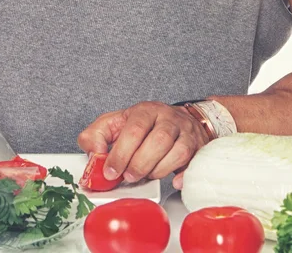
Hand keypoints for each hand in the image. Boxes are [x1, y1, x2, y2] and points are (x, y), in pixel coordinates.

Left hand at [77, 101, 209, 187]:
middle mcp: (168, 118)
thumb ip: (96, 135)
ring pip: (177, 152)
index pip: (134, 130)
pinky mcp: (197, 147)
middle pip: (158, 141)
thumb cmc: (144, 124)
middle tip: (128, 176)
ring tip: (146, 175)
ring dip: (158, 170)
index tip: (111, 171)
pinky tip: (173, 181)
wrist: (177, 119)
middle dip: (139, 164)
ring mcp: (186, 132)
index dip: (121, 153)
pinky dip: (183, 176)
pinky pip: (194, 163)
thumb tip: (93, 153)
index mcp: (146, 110)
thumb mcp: (115, 123)